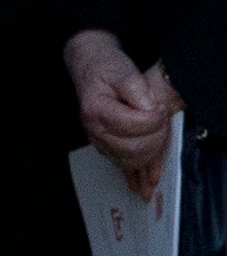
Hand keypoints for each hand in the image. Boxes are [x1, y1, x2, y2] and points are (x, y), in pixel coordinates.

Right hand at [67, 28, 184, 192]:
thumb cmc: (107, 71)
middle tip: (163, 120)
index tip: (160, 108)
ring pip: (129, 160)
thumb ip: (136, 87)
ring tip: (160, 137)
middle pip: (131, 147)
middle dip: (155, 137)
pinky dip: (136, 175)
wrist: (92, 73)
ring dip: (151, 153)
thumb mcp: (122, 70)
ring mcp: (99, 141)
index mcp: (97, 111)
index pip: (132, 124)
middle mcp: (95, 130)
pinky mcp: (106, 147)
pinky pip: (122, 166)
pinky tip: (144, 185)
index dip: (153, 119)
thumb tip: (149, 108)